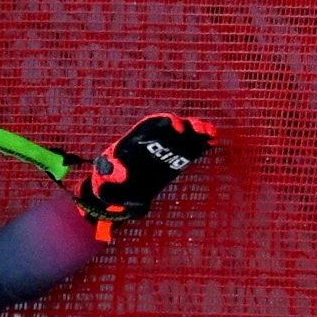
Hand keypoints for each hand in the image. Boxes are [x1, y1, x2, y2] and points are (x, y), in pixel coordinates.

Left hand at [67, 113, 216, 230]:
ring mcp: (164, 151)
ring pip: (184, 137)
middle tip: (203, 129)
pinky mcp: (173, 162)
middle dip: (188, 126)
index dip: (167, 123)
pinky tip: (212, 142)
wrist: (116, 193)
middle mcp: (152, 143)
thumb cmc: (107, 182)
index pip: (153, 126)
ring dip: (198, 133)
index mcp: (135, 141)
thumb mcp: (103, 177)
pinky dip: (200, 145)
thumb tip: (121, 171)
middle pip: (173, 128)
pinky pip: (188, 150)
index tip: (178, 128)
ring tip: (212, 134)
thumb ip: (110, 172)